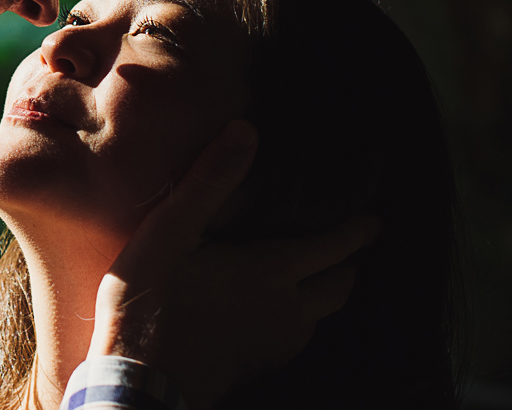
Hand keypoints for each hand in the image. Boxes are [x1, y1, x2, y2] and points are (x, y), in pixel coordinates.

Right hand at [87, 119, 379, 408]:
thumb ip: (211, 181)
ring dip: (325, 297)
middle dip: (348, 267)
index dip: (356, 232)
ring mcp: (271, 344)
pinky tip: (275, 318)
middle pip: (338, 289)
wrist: (138, 381)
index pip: (332, 248)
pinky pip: (294, 342)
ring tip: (315, 280)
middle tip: (347, 252)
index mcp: (271, 272)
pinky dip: (299, 323)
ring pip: (319, 319)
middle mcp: (284, 310)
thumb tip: (246, 130)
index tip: (374, 222)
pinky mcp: (253, 366)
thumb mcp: (172, 230)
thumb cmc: (150, 300)